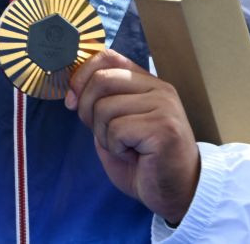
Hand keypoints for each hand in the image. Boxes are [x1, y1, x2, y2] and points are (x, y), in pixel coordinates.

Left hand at [66, 49, 200, 223]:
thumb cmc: (145, 162)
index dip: (81, 76)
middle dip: (87, 110)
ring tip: (125, 147)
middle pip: (101, 80)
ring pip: (105, 108)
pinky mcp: (163, 127)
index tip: (72, 100)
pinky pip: (117, 130)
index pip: (107, 57)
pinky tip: (134, 155)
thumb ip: (98, 105)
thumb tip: (72, 92)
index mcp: (147, 82)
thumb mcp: (115, 126)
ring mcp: (163, 106)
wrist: (177, 192)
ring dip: (104, 135)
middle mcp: (159, 88)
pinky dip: (116, 148)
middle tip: (103, 134)